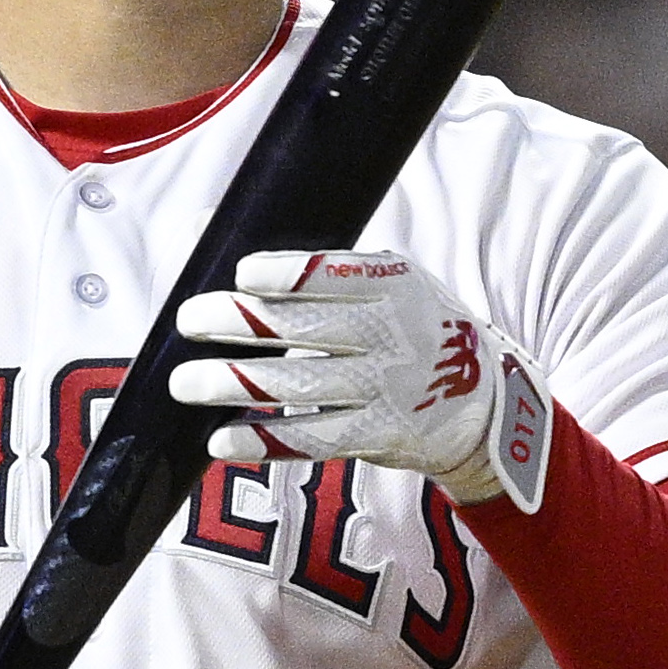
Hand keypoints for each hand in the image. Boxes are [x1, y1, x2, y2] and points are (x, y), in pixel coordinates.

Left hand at [168, 250, 551, 510]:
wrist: (483, 403)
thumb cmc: (414, 327)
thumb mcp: (390, 282)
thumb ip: (318, 267)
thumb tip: (214, 226)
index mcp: (396, 284)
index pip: (335, 274)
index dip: (287, 274)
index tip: (240, 273)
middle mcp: (393, 335)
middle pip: (305, 328)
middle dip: (239, 322)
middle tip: (189, 318)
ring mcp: (385, 389)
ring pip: (297, 387)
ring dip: (233, 384)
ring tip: (184, 382)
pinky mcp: (376, 436)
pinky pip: (311, 440)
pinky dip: (263, 442)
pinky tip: (220, 441)